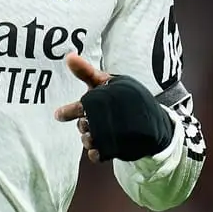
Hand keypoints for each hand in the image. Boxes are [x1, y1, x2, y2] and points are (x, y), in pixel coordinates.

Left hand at [54, 52, 173, 162]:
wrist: (154, 122)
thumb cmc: (126, 98)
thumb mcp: (107, 82)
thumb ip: (86, 72)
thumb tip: (69, 56)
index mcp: (109, 96)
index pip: (83, 105)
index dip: (69, 111)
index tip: (58, 115)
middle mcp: (113, 115)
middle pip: (83, 125)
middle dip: (83, 124)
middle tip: (92, 120)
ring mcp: (116, 133)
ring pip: (88, 140)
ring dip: (88, 138)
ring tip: (98, 133)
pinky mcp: (120, 148)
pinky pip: (97, 155)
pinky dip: (95, 152)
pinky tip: (100, 146)